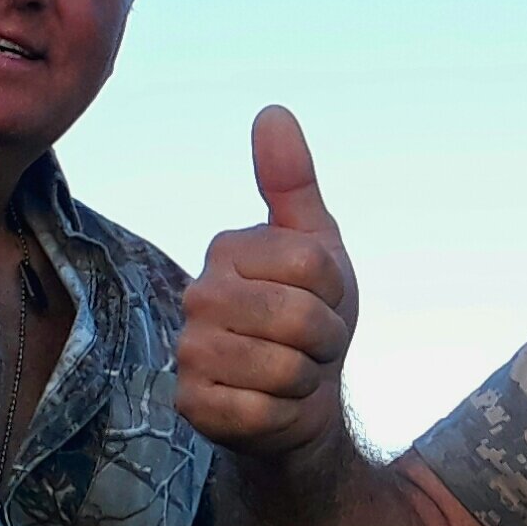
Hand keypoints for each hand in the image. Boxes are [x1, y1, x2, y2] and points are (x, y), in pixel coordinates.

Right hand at [176, 107, 358, 459]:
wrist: (301, 397)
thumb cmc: (310, 315)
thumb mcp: (318, 246)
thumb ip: (293, 183)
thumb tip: (272, 111)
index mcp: (228, 248)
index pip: (312, 264)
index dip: (336, 292)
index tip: (323, 301)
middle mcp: (198, 295)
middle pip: (298, 317)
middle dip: (325, 339)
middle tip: (312, 345)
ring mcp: (190, 352)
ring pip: (282, 367)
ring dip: (306, 378)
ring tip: (293, 372)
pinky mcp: (193, 405)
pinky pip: (259, 411)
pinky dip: (282, 413)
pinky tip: (270, 405)